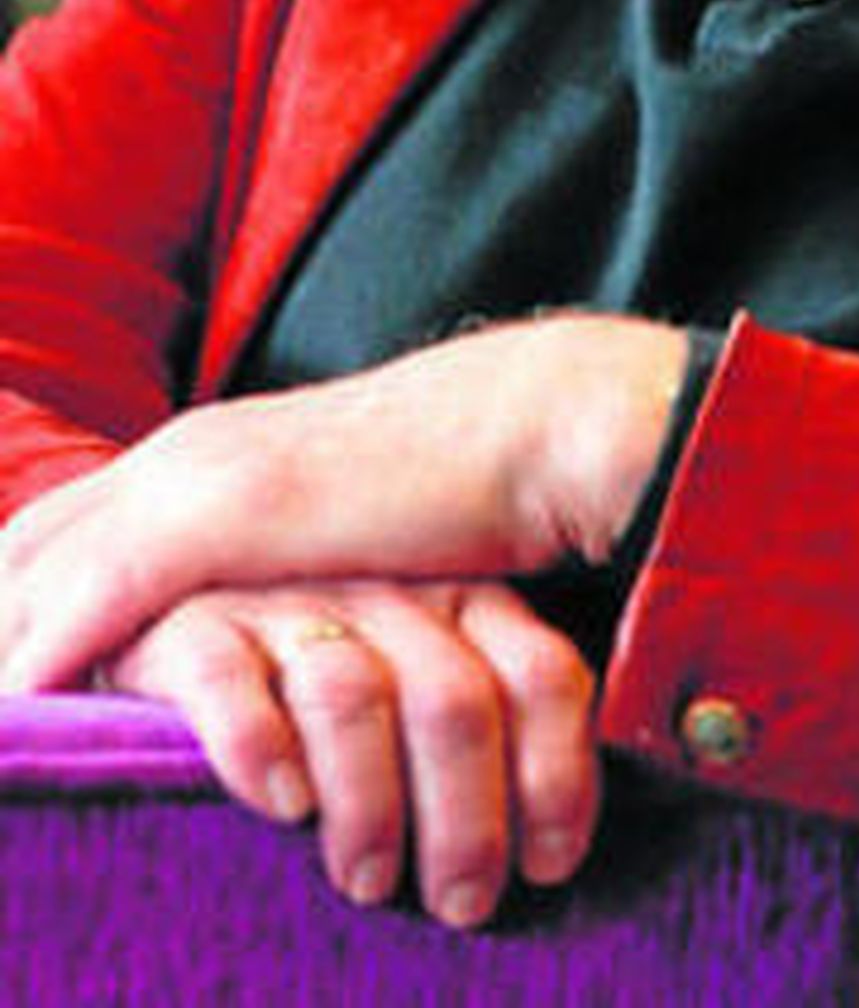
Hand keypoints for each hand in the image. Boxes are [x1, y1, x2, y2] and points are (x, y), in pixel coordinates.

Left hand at [0, 313, 689, 692]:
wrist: (533, 425)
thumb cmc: (468, 488)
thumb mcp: (348, 532)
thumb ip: (292, 570)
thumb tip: (283, 635)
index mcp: (207, 453)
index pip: (66, 527)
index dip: (14, 594)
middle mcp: (183, 454)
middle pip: (27, 544)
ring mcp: (194, 475)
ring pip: (34, 568)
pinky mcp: (220, 512)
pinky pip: (90, 595)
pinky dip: (38, 654)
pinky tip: (13, 707)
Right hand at [98, 576, 598, 924]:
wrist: (184, 593)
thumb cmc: (335, 677)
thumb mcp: (432, 679)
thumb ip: (498, 728)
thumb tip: (552, 848)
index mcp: (466, 597)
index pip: (541, 675)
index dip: (555, 777)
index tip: (547, 864)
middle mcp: (388, 592)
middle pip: (453, 701)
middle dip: (466, 820)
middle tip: (460, 902)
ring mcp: (291, 603)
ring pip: (350, 694)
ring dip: (369, 804)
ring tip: (369, 880)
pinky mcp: (194, 627)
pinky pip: (226, 678)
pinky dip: (256, 747)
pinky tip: (283, 803)